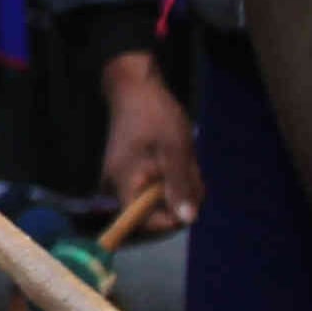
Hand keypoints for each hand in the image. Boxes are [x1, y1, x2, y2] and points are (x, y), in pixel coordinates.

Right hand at [99, 50, 202, 225]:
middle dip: (180, 197)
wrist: (136, 87)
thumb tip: (187, 220)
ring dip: (180, 186)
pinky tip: (180, 160)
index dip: (168, 220)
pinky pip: (155, 187)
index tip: (190, 203)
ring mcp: (124, 179)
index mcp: (124, 182)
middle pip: (153, 212)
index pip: (142, 223)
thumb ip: (180, 185)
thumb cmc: (155, 115)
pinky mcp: (132, 173)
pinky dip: (172, 178)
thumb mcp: (175, 149)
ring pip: (158, 199)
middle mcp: (117, 186)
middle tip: (194, 172)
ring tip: (189, 161)